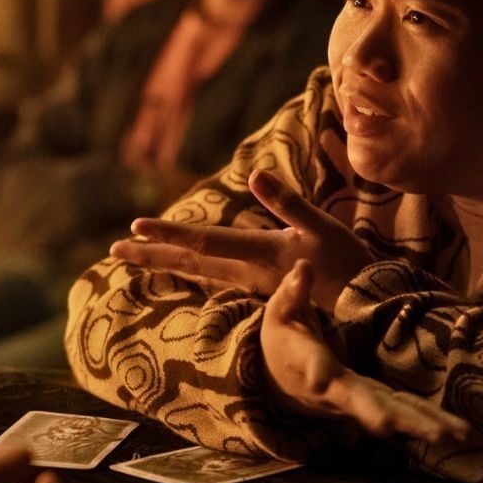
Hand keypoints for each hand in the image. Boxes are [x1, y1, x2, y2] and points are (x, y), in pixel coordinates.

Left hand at [110, 170, 371, 309]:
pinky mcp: (262, 290)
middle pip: (190, 263)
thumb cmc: (349, 264)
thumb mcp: (322, 228)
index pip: (204, 243)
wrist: (368, 306)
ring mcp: (254, 285)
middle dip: (151, 255)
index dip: (169, 233)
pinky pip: (216, 281)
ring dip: (166, 264)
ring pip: (199, 274)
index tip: (134, 227)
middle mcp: (248, 273)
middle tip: (113, 250)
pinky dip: (191, 274)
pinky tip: (184, 271)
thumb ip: (288, 202)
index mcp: (259, 254)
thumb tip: (255, 175)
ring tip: (136, 258)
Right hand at [262, 260, 468, 444]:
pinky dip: (428, 421)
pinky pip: (402, 412)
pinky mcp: (371, 403)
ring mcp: (357, 402)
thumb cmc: (282, 337)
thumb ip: (293, 289)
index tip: (325, 381)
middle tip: (438, 434)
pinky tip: (458, 433)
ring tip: (463, 437)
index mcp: (311, 365)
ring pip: (394, 414)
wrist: (277, 378)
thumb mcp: (281, 308)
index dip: (322, 376)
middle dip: (403, 420)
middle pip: (371, 407)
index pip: (320, 373)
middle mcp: (337, 393)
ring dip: (427, 426)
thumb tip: (304, 263)